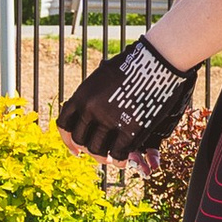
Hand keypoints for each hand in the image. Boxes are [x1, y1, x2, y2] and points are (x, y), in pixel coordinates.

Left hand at [58, 36, 198, 158]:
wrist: (157, 61)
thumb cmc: (133, 65)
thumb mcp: (103, 76)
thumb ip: (92, 96)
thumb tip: (86, 114)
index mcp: (82, 95)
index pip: (64, 124)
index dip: (68, 140)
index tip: (75, 150)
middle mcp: (90, 109)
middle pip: (80, 140)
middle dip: (88, 149)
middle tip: (100, 153)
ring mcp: (109, 120)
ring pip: (97, 150)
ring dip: (103, 157)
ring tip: (111, 158)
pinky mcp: (130, 129)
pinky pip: (117, 154)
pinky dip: (119, 160)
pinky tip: (124, 159)